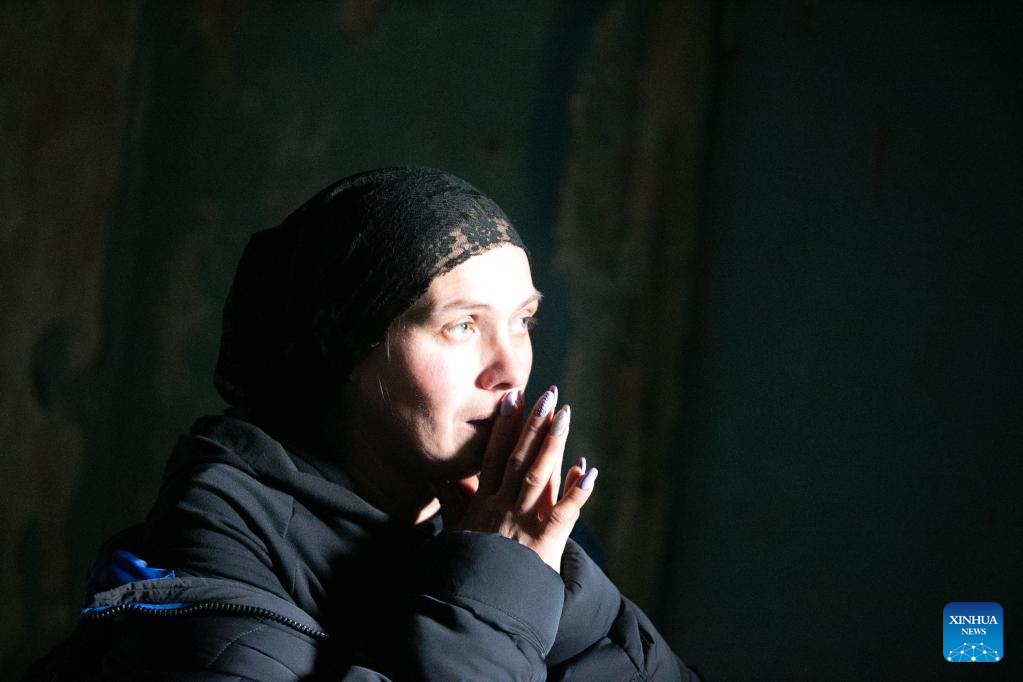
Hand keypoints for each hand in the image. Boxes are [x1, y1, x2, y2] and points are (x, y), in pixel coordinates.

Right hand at [436, 387, 598, 572]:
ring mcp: (523, 525)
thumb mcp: (455, 533)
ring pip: (539, 477)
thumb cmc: (467, 570)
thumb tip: (432, 476)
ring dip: (552, 444)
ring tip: (565, 414)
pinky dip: (577, 493)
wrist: (474, 609)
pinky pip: (563, 515)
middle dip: (533, 424)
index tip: (513, 397)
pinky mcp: (543, 546)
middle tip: (547, 393)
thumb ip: (449, 501)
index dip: (504, 427)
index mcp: (483, 504)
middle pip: (519, 459)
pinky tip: (590, 470)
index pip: (494, 457)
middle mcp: (503, 508)